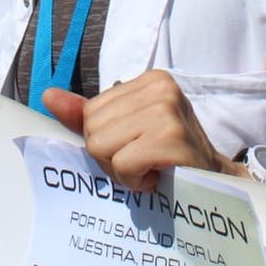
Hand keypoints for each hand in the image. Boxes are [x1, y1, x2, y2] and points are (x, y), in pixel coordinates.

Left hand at [42, 70, 235, 192]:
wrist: (217, 185)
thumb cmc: (170, 159)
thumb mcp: (128, 131)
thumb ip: (87, 114)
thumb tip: (48, 96)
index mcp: (149, 80)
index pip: (91, 113)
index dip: (106, 141)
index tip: (139, 148)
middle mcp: (160, 87)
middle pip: (93, 129)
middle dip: (112, 157)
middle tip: (145, 162)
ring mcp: (167, 109)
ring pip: (101, 146)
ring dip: (123, 170)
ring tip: (152, 168)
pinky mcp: (172, 136)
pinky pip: (122, 164)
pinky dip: (135, 180)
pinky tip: (158, 176)